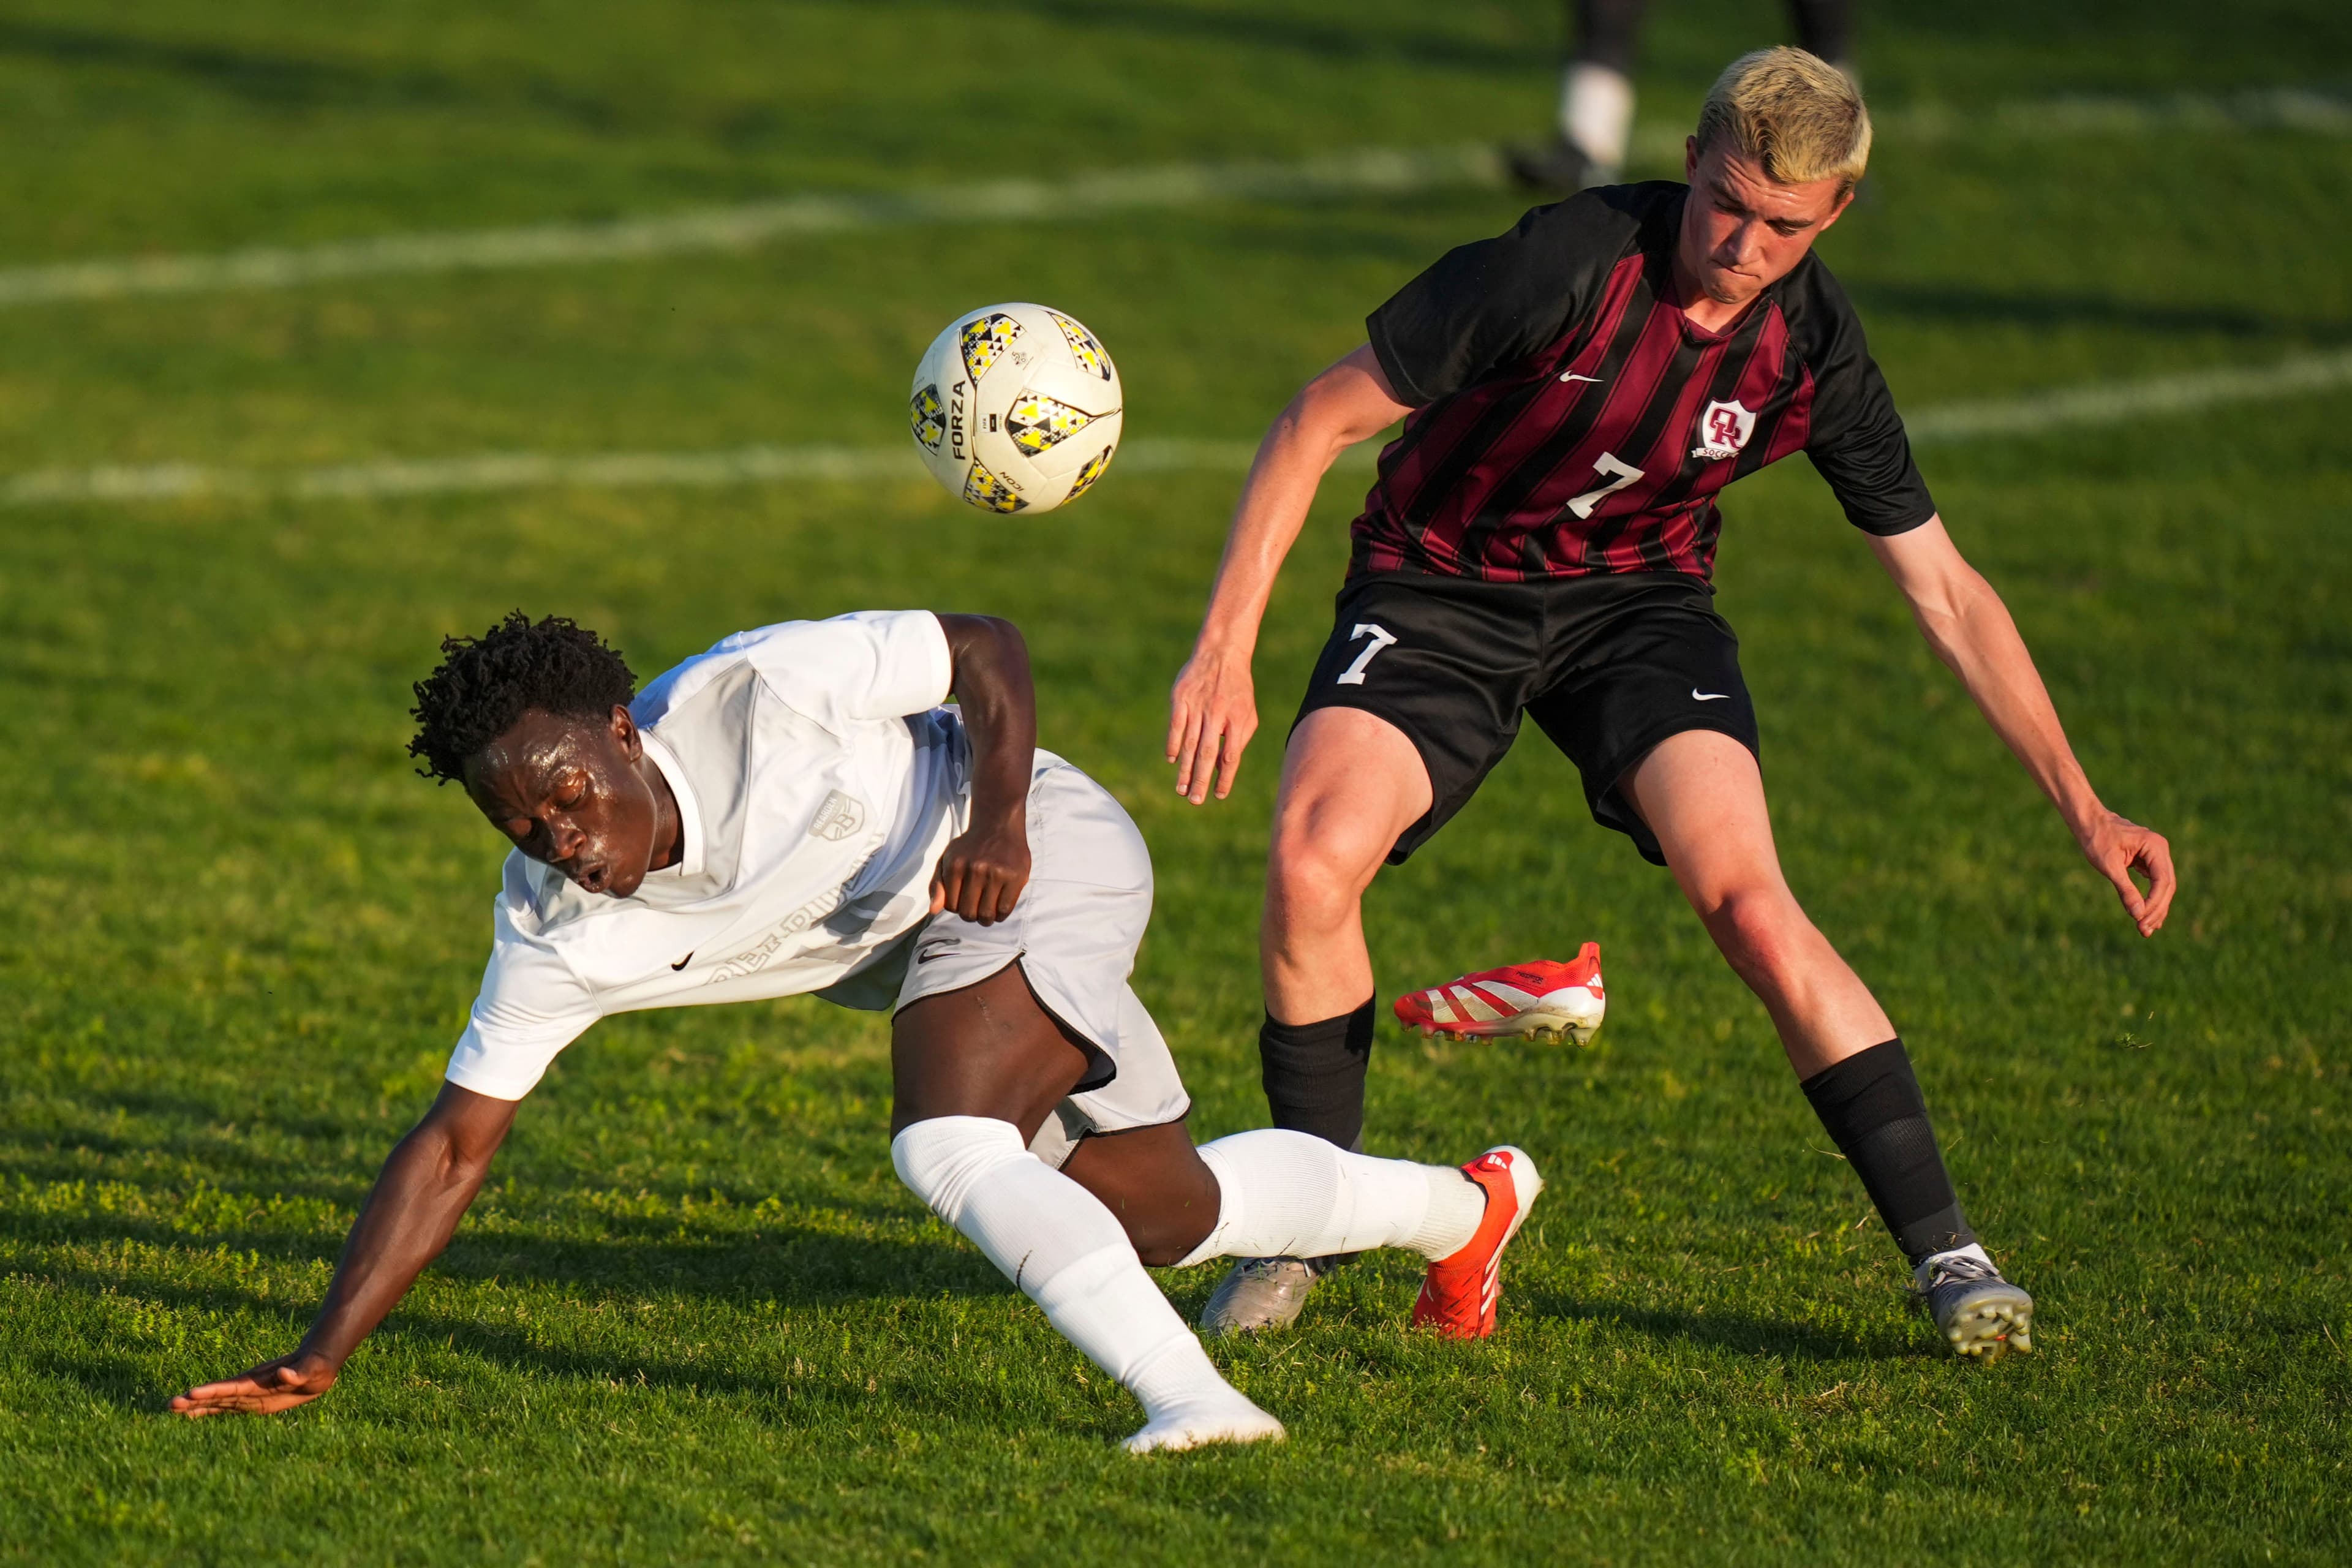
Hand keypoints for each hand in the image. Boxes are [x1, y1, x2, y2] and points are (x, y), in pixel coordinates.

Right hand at [169, 1350, 338, 1418]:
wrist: (318, 1364)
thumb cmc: (315, 1366)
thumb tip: (284, 1374)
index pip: (230, 1387)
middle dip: (195, 1400)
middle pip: (217, 1395)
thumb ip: (296, 1373)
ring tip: (172, 1410)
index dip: (211, 1392)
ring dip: (196, 1407)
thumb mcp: (310, 1370)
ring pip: (217, 1402)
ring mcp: (249, 1394)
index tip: (190, 1394)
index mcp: (258, 1380)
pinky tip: (192, 1418)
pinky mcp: (253, 1402)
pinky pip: (227, 1409)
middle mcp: (249, 1387)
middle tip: (170, 1405)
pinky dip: (208, 1412)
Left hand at [930, 814, 1030, 924]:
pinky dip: (1000, 915)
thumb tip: (933, 910)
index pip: (951, 906)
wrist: (998, 825)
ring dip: (985, 919)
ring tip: (987, 911)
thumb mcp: (948, 859)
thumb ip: (937, 884)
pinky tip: (998, 908)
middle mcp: (975, 869)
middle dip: (971, 916)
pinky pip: (1005, 909)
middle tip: (976, 909)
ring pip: (986, 915)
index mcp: (955, 865)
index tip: (963, 900)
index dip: (957, 907)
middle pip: (968, 913)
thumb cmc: (970, 847)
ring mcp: (997, 873)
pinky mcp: (1016, 877)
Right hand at [1167, 643, 1256, 803]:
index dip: (1225, 778)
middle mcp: (1217, 714)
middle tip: (1195, 801)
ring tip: (1181, 789)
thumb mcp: (1246, 714)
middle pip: (1207, 753)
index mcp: (1237, 719)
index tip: (1219, 795)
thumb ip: (1238, 740)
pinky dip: (1173, 744)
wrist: (1222, 653)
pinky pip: (1176, 725)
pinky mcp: (1181, 697)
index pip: (1231, 756)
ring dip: (1185, 768)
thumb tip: (1222, 768)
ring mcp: (1197, 705)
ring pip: (1189, 743)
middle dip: (1201, 780)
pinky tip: (1172, 760)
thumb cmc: (1237, 689)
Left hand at [2074, 809, 2176, 936]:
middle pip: (2167, 886)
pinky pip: (2155, 884)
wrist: (2089, 822)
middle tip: (2144, 930)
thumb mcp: (2109, 865)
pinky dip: (2150, 899)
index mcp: (2155, 846)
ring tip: (2145, 929)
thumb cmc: (2097, 839)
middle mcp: (2160, 850)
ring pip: (2163, 887)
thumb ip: (2125, 889)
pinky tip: (2145, 916)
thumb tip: (2138, 914)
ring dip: (2155, 908)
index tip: (2141, 919)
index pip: (2162, 881)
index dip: (2154, 903)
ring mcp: (2156, 856)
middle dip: (2156, 909)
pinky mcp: (2148, 862)